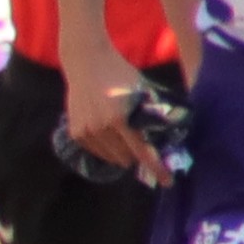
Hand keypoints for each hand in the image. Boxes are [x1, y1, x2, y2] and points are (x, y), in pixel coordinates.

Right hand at [64, 58, 166, 186]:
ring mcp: (86, 131)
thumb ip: (150, 114)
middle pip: (126, 158)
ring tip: (123, 136)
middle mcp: (101, 128)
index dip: (157, 169)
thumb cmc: (118, 73)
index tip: (167, 182)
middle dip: (137, 156)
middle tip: (141, 145)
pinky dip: (106, 148)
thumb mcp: (140, 91)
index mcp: (120, 119)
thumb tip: (167, 137)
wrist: (86, 61)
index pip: (143, 152)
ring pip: (111, 157)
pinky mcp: (76, 132)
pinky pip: (96, 151)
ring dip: (121, 152)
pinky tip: (109, 133)